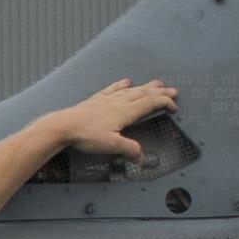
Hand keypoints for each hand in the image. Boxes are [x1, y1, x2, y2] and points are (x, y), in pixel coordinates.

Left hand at [54, 78, 181, 166]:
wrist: (64, 126)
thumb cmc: (86, 135)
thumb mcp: (112, 146)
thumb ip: (130, 150)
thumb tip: (141, 157)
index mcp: (125, 112)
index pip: (150, 103)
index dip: (165, 103)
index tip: (174, 107)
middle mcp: (119, 102)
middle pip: (144, 93)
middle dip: (160, 92)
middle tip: (173, 91)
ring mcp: (107, 100)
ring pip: (132, 90)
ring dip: (146, 86)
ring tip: (156, 83)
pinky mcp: (96, 100)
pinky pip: (113, 89)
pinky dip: (122, 85)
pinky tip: (125, 81)